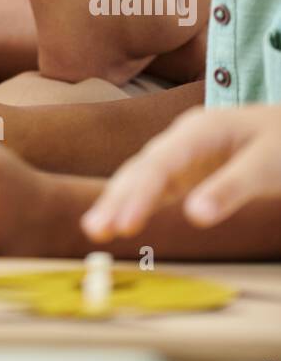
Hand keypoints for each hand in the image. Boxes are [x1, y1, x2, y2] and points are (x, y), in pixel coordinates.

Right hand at [81, 104, 280, 238]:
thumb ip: (230, 188)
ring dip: (118, 201)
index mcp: (199, 130)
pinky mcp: (185, 172)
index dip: (140, 194)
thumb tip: (195, 217)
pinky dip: (134, 202)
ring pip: (141, 177)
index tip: (125, 224)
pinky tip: (117, 219)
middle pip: (142, 168)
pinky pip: (153, 187)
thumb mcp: (266, 164)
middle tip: (95, 230)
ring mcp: (181, 155)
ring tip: (95, 229)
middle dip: (116, 198)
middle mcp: (181, 139)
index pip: (161, 164)